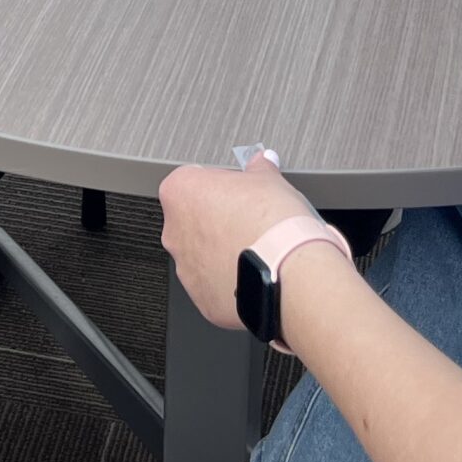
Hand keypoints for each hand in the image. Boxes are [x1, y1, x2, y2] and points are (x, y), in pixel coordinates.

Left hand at [158, 155, 327, 332]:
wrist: (286, 272)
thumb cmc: (272, 223)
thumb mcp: (269, 180)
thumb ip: (258, 169)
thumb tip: (261, 162)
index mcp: (181, 193)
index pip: (191, 179)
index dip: (218, 184)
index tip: (237, 190)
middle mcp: (174, 232)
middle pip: (193, 219)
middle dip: (217, 219)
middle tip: (248, 219)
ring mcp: (186, 269)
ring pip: (202, 255)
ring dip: (222, 251)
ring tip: (256, 248)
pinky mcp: (202, 299)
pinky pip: (213, 284)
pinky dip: (230, 279)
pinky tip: (255, 272)